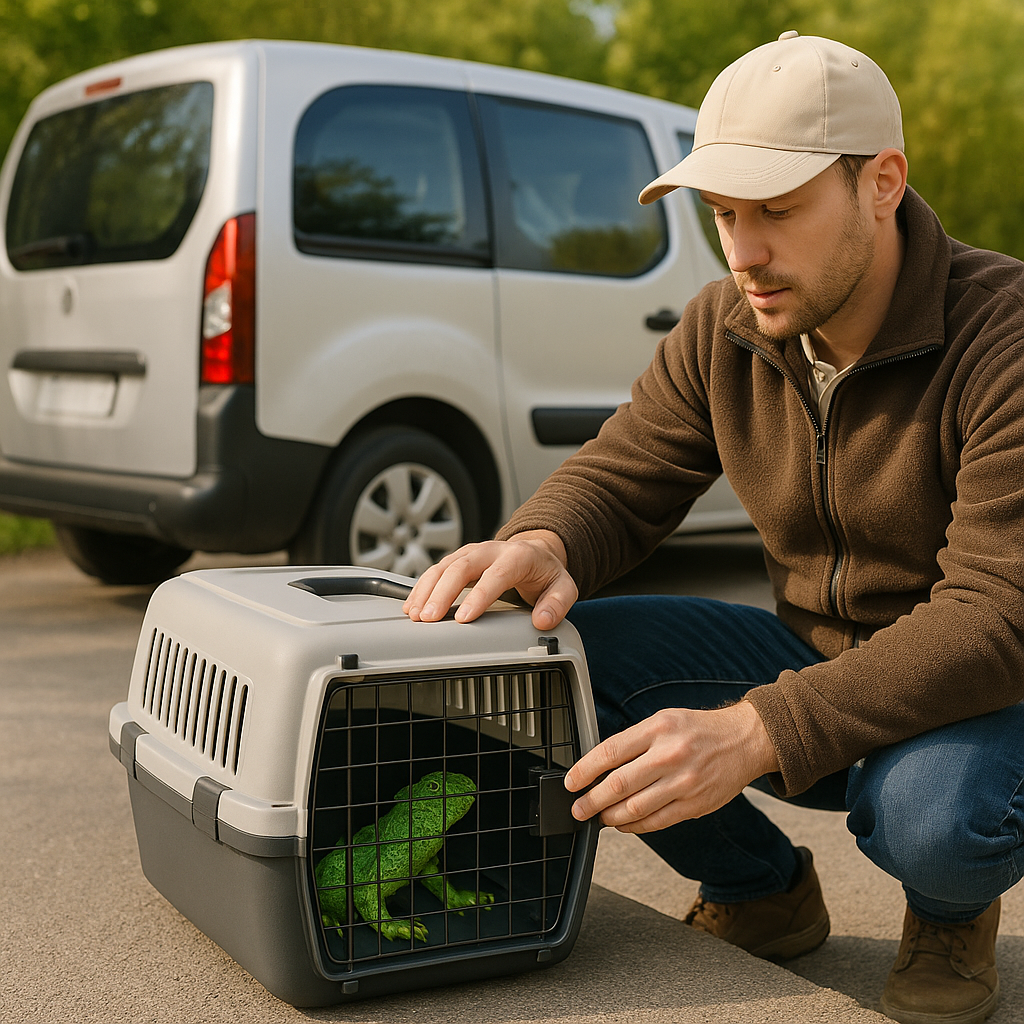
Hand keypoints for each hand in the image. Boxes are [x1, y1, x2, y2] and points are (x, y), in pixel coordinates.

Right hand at [402, 530, 578, 629]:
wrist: (536, 553)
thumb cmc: (546, 573)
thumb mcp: (563, 587)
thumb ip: (557, 604)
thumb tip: (543, 620)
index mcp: (517, 556)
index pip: (496, 574)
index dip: (478, 596)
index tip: (465, 618)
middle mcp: (490, 550)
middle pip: (461, 566)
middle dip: (442, 593)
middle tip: (431, 619)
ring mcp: (471, 553)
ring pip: (443, 566)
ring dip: (426, 590)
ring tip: (416, 615)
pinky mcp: (458, 560)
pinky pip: (436, 570)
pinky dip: (422, 588)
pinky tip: (413, 606)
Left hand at [564, 701, 778, 832]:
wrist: (744, 740)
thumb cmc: (698, 730)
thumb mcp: (663, 720)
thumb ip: (634, 741)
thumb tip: (601, 767)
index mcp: (657, 729)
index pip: (610, 751)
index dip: (585, 770)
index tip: (571, 782)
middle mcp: (669, 755)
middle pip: (618, 784)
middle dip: (591, 801)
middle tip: (578, 809)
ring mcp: (683, 782)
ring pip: (635, 808)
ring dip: (610, 817)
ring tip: (599, 817)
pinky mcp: (695, 805)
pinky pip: (657, 822)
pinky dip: (634, 827)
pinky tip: (623, 825)